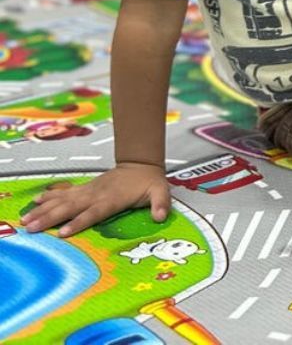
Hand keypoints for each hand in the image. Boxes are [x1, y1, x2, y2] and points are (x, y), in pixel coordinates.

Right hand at [20, 162, 170, 236]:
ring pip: (63, 201)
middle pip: (71, 208)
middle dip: (50, 218)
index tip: (62, 233)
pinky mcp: (84, 189)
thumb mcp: (161, 191)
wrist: (141, 163)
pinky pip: (64, 194)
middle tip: (31, 229)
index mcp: (112, 199)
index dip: (78, 222)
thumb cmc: (149, 181)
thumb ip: (161, 203)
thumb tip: (162, 216)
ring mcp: (89, 190)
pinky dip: (49, 197)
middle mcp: (97, 194)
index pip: (93, 213)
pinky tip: (34, 202)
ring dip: (44, 210)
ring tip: (26, 219)